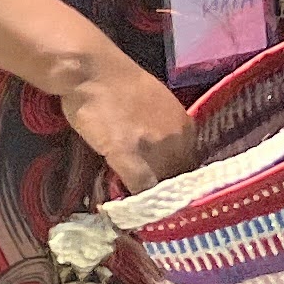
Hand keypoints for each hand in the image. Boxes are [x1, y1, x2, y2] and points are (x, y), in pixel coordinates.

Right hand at [63, 65, 201, 196]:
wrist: (93, 72)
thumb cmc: (117, 81)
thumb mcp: (153, 104)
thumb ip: (162, 128)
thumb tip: (155, 147)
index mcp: (186, 126)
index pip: (190, 163)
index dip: (175, 177)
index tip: (162, 186)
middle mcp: (177, 140)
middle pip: (178, 177)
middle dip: (165, 191)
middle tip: (149, 201)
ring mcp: (155, 150)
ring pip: (162, 187)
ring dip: (151, 199)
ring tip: (139, 210)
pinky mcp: (130, 158)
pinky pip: (140, 188)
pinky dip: (135, 199)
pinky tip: (127, 206)